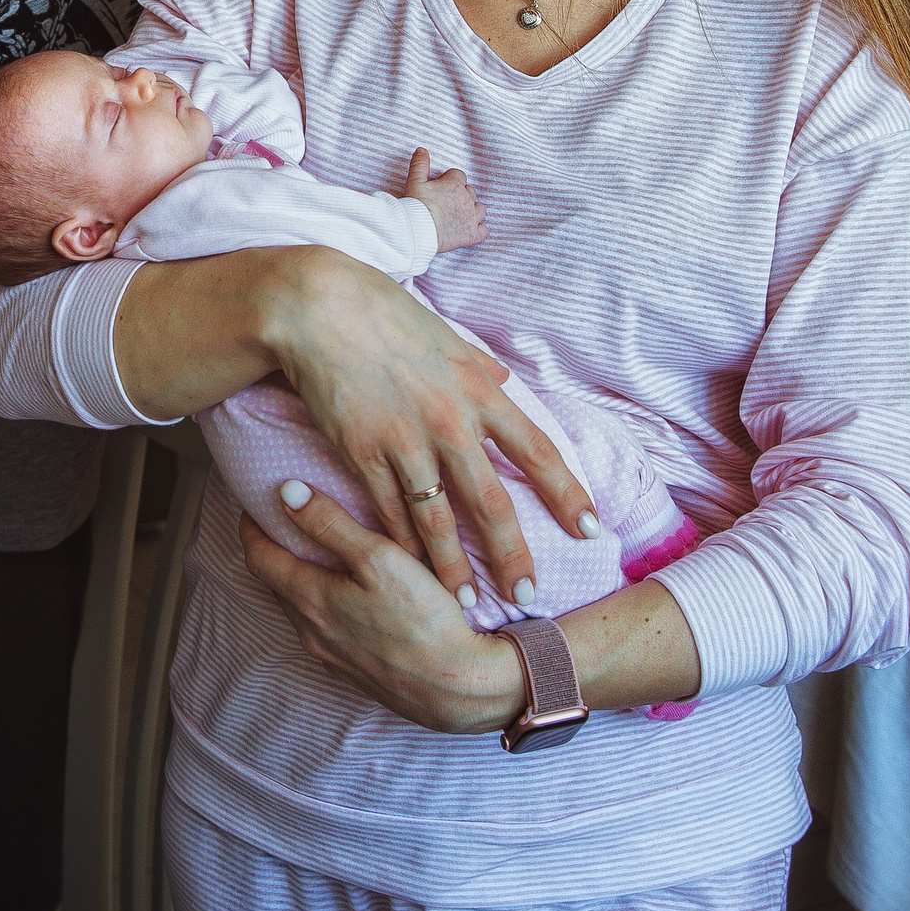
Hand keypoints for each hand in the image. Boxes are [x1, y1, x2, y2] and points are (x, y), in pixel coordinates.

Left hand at [238, 483, 522, 733]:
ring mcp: (332, 657)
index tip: (255, 504)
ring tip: (317, 553)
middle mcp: (311, 632)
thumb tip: (286, 492)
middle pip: (276, 583)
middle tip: (283, 522)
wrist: (462, 688)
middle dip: (275, 550)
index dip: (252, 527)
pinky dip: (324, 604)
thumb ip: (330, 524)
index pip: (259, 557)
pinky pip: (325, 631)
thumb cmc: (424, 620)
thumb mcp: (379, 558)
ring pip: (301, 609)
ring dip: (299, 579)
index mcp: (310, 600)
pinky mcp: (355, 672)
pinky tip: (350, 595)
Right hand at [261, 249, 595, 609]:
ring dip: (452, 566)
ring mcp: (405, 441)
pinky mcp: (363, 452)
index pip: (538, 452)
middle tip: (527, 595)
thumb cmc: (383, 313)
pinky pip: (388, 511)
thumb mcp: (447, 336)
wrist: (318, 308)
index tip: (591, 528)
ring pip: (437, 520)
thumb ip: (479, 366)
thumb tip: (506, 380)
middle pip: (492, 503)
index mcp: (480, 391)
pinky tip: (409, 569)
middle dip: (512, 555)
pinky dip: (401, 545)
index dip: (567, 494)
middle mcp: (450, 423)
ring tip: (463, 602)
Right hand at [405, 148, 486, 250]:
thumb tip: (422, 150)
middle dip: (462, 194)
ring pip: (480, 209)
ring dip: (473, 209)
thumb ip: (420, 165)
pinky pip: (484, 230)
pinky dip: (479, 229)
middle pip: (470, 191)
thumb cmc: (415, 205)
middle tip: (448, 201)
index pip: (459, 176)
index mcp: (454, 185)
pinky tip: (471, 230)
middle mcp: (466, 199)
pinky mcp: (472, 234)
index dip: (450, 180)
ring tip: (461, 214)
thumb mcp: (414, 182)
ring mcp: (471, 217)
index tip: (442, 186)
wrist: (419, 230)